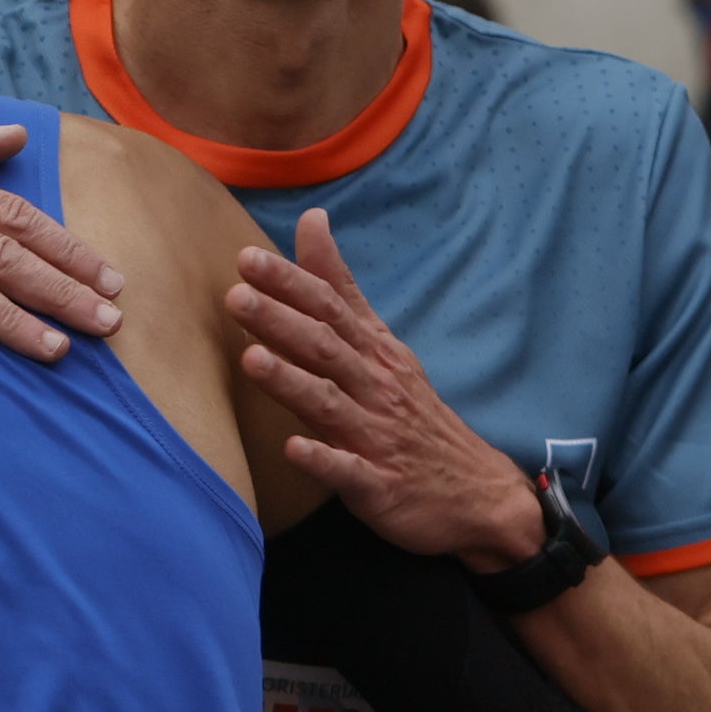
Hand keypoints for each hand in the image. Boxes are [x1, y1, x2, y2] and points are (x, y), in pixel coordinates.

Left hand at [228, 208, 544, 572]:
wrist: (474, 492)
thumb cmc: (411, 411)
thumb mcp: (380, 344)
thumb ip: (339, 287)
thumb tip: (310, 220)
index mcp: (373, 352)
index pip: (329, 308)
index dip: (290, 283)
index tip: (248, 258)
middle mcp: (375, 387)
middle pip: (326, 347)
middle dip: (280, 320)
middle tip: (236, 296)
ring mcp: (377, 437)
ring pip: (330, 404)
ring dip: (292, 381)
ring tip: (251, 360)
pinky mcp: (379, 485)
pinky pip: (349, 472)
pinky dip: (323, 460)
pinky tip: (293, 450)